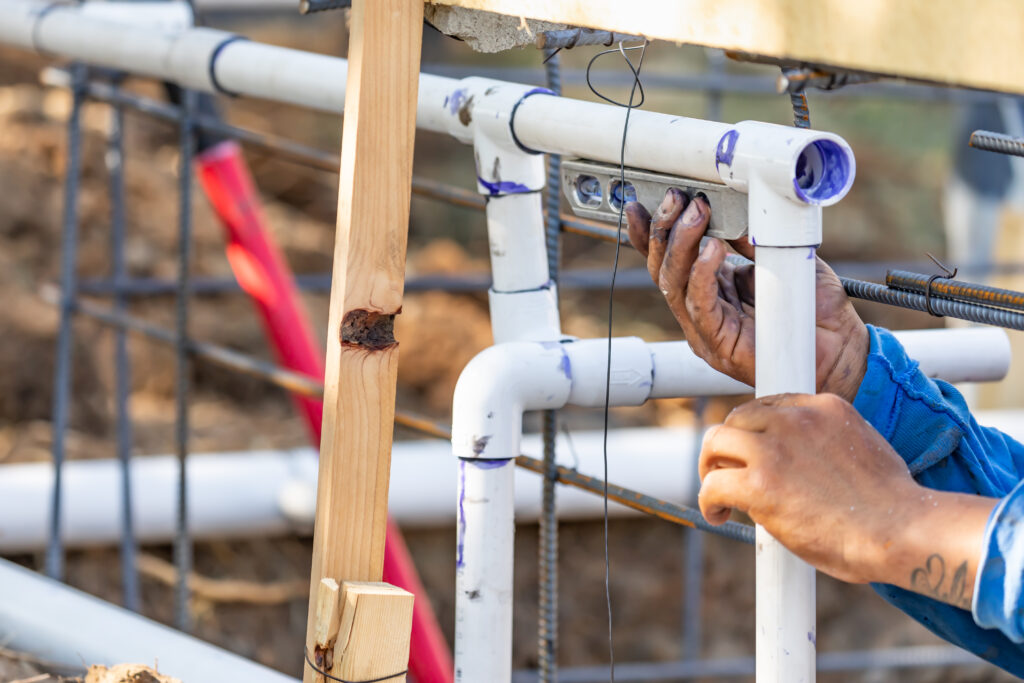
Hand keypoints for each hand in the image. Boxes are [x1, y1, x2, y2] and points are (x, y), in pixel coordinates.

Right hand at [625, 189, 867, 401]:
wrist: (843, 349)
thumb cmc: (815, 309)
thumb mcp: (780, 258)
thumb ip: (753, 240)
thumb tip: (733, 209)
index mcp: (709, 290)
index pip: (668, 260)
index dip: (650, 234)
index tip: (643, 202)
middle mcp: (701, 311)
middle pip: (663, 270)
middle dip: (664, 230)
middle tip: (679, 198)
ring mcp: (706, 330)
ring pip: (673, 285)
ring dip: (681, 244)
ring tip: (697, 213)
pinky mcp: (719, 344)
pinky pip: (699, 306)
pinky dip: (701, 275)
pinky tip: (712, 250)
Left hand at [699, 393, 994, 604]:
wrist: (904, 531)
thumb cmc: (893, 507)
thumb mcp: (864, 450)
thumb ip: (829, 446)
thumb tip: (804, 467)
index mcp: (825, 407)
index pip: (770, 406)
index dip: (755, 432)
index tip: (752, 455)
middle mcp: (797, 419)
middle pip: (738, 418)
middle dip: (728, 446)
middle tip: (727, 474)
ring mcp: (776, 448)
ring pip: (716, 442)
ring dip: (711, 468)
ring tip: (718, 494)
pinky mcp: (760, 483)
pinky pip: (713, 483)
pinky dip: (708, 500)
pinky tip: (718, 514)